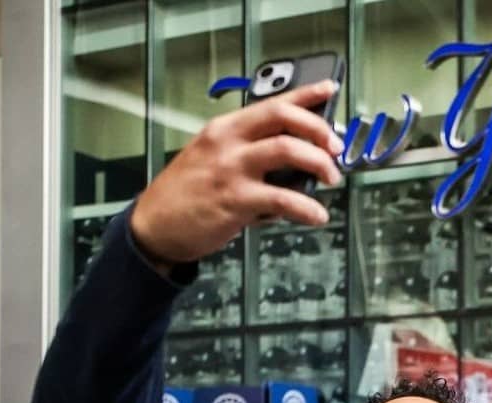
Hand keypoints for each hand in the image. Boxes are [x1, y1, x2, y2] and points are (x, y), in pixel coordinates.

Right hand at [130, 81, 343, 265]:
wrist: (155, 225)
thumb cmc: (188, 194)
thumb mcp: (215, 160)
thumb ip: (252, 155)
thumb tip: (299, 162)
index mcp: (225, 128)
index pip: (272, 102)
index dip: (306, 94)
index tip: (331, 89)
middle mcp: (228, 142)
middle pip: (283, 118)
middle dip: (319, 129)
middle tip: (336, 148)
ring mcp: (231, 169)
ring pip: (287, 151)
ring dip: (319, 163)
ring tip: (331, 179)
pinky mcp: (235, 200)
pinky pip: (283, 200)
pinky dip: (307, 209)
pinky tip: (316, 216)